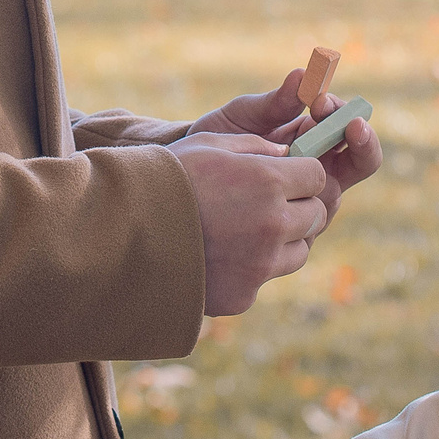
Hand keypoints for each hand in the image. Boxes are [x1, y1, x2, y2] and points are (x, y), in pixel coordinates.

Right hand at [166, 131, 327, 316]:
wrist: (121, 233)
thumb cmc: (164, 178)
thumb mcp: (208, 143)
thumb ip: (255, 145)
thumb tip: (286, 155)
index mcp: (269, 181)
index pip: (318, 177)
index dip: (302, 173)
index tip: (284, 174)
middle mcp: (273, 225)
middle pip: (316, 215)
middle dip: (298, 205)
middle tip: (265, 201)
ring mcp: (260, 265)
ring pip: (299, 250)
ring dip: (284, 238)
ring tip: (244, 228)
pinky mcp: (245, 295)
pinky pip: (266, 277)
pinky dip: (253, 266)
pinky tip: (221, 254)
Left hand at [190, 68, 383, 231]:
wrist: (190, 179)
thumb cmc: (221, 139)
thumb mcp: (245, 115)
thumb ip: (275, 102)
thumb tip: (302, 74)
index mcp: (314, 136)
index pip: (348, 124)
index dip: (341, 111)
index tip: (319, 102)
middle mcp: (321, 168)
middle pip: (362, 157)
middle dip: (362, 139)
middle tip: (351, 124)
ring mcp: (311, 199)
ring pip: (337, 189)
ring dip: (325, 171)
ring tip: (301, 159)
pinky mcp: (298, 228)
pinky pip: (312, 220)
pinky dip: (305, 203)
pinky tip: (282, 194)